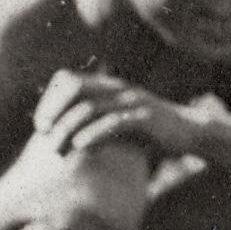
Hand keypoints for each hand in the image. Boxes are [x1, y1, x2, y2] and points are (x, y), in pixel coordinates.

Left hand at [38, 70, 196, 171]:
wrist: (190, 132)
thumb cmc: (149, 131)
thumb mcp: (119, 121)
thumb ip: (96, 121)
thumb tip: (65, 135)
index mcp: (108, 86)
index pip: (68, 80)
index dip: (49, 100)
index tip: (40, 125)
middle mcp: (117, 89)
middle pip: (74, 88)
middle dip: (54, 110)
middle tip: (42, 133)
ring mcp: (132, 102)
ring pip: (90, 108)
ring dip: (68, 128)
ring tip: (57, 149)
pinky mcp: (146, 118)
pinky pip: (115, 123)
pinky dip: (94, 134)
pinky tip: (80, 147)